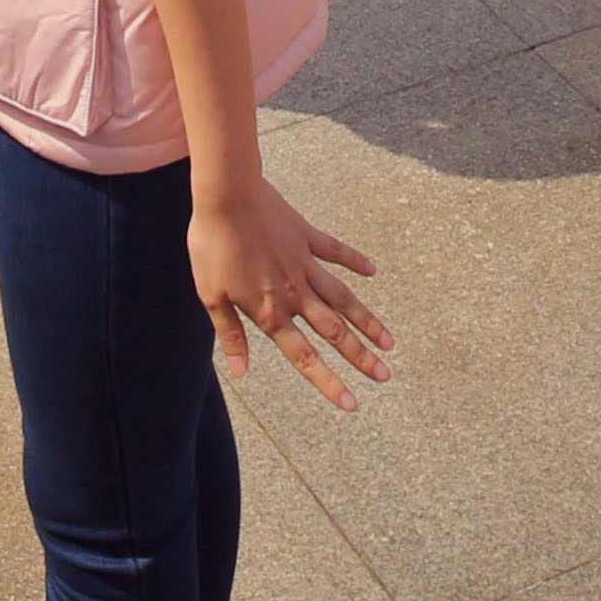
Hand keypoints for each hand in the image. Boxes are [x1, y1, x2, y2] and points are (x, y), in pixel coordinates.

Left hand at [186, 173, 391, 407]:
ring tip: (389, 342)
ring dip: (367, 321)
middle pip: (334, 332)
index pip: (305, 357)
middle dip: (361, 357)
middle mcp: (295, 293)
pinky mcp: (307, 236)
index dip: (329, 383)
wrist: (226, 196)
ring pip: (344, 299)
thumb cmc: (212, 245)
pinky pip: (336, 252)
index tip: (352, 405)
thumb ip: (230, 335)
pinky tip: (372, 271)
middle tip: (385, 376)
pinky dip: (355, 261)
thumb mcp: (211, 295)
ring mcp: (305, 264)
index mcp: (271, 312)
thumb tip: (241, 371)